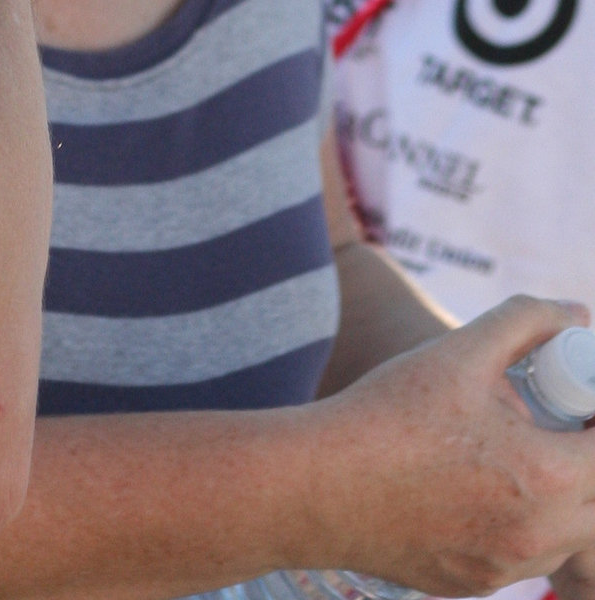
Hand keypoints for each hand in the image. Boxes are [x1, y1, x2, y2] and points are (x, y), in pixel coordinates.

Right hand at [312, 296, 594, 593]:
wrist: (319, 485)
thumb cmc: (389, 415)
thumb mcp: (459, 352)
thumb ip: (526, 322)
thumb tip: (575, 314)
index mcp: (547, 479)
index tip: (574, 400)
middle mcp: (539, 537)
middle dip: (580, 457)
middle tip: (547, 422)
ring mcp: (506, 570)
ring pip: (563, 535)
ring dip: (553, 495)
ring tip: (503, 452)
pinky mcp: (473, 586)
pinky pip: (518, 556)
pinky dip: (513, 522)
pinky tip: (469, 484)